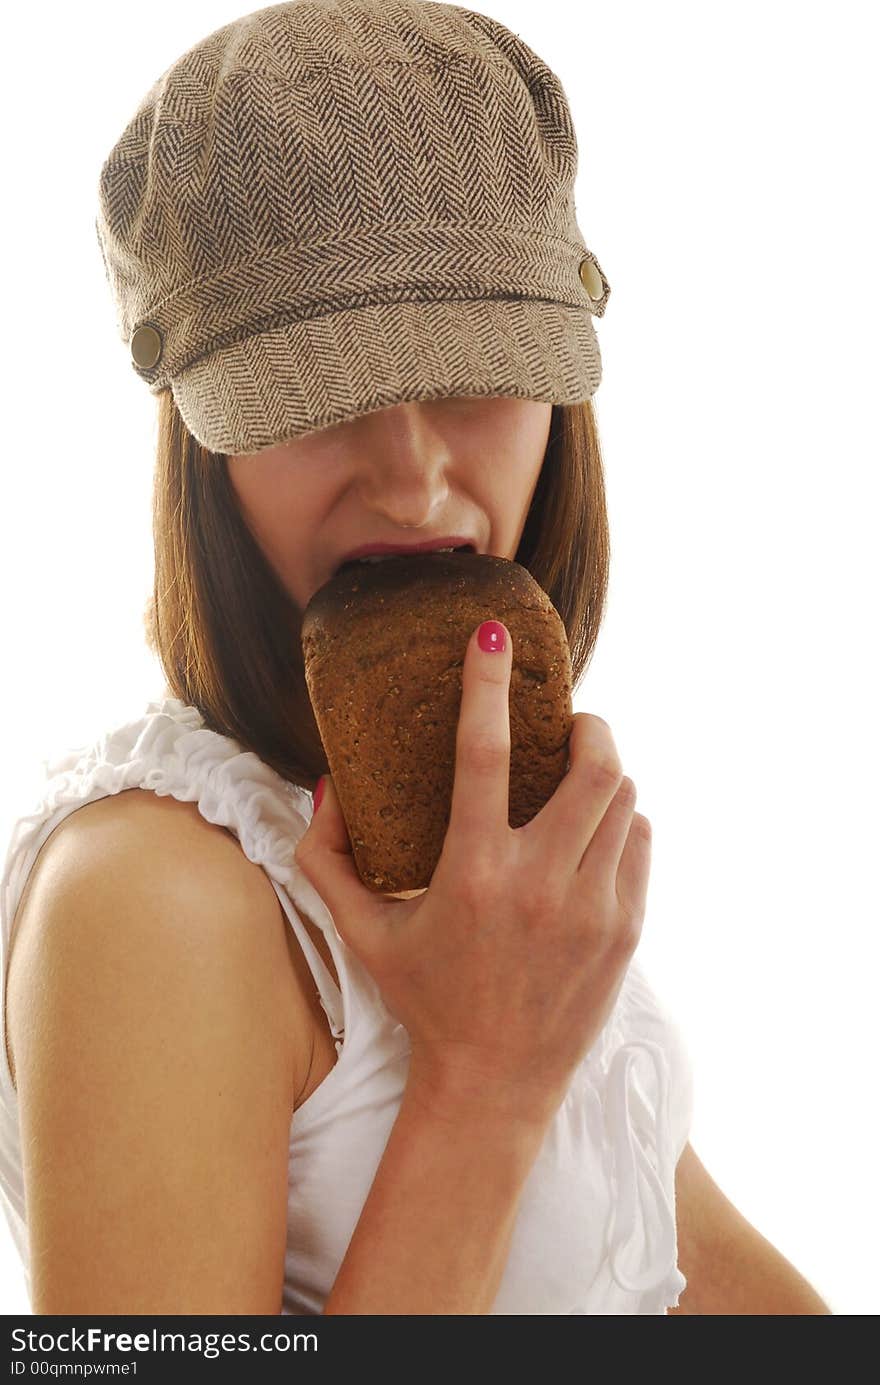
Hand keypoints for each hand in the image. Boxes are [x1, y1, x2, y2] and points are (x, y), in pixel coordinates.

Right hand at [295, 620, 650, 1129]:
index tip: (491, 634)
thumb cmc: (424, 999)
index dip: (486, 683)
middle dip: (589, 729)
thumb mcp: (363, 931)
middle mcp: (540, 885)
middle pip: (593, 767)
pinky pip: (640, 843)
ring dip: (606, 776)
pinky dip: (623, 823)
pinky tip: (596, 834)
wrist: (494, 1084)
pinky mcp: (626, 931)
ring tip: (580, 780)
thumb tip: (325, 785)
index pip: (483, 752)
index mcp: (472, 873)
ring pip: (625, 801)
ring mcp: (593, 909)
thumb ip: (326, 858)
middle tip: (570, 726)